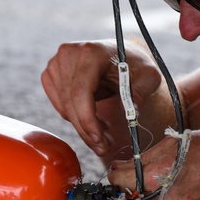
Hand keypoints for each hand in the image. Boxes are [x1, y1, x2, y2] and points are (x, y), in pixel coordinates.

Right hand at [41, 40, 162, 161]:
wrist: (120, 55)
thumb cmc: (134, 64)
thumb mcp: (148, 76)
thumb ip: (140, 93)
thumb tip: (132, 113)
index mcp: (91, 52)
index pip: (81, 91)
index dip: (87, 119)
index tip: (99, 139)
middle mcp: (69, 54)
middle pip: (71, 103)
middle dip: (87, 130)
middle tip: (103, 147)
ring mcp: (56, 63)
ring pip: (64, 108)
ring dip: (83, 126)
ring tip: (104, 131)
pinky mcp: (51, 74)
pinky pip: (60, 105)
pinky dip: (75, 117)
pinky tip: (92, 118)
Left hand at [108, 129, 199, 199]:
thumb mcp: (177, 142)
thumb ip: (146, 157)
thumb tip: (121, 167)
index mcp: (158, 178)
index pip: (120, 181)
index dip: (119, 173)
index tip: (122, 171)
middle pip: (144, 194)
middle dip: (152, 182)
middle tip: (174, 168)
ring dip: (170, 193)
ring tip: (192, 178)